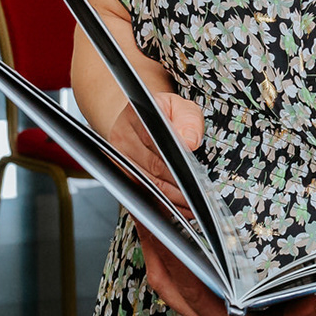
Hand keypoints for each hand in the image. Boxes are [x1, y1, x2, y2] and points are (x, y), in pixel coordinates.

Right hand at [107, 94, 203, 209]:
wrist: (142, 117)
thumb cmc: (163, 113)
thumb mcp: (181, 106)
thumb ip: (188, 119)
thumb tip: (190, 141)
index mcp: (136, 116)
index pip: (156, 142)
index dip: (176, 163)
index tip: (193, 177)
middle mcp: (122, 137)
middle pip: (152, 169)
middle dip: (177, 187)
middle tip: (197, 197)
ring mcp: (118, 158)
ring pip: (146, 185)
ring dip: (169, 200)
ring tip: (190, 206)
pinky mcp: (120, 174)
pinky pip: (140, 194)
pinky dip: (157, 204)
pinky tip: (172, 209)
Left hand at [136, 225, 315, 315]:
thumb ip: (301, 313)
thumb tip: (303, 292)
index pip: (192, 290)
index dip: (175, 259)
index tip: (161, 229)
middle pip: (166, 285)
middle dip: (151, 249)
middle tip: (142, 211)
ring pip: (168, 287)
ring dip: (156, 254)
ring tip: (150, 217)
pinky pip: (179, 288)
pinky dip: (171, 262)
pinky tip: (176, 239)